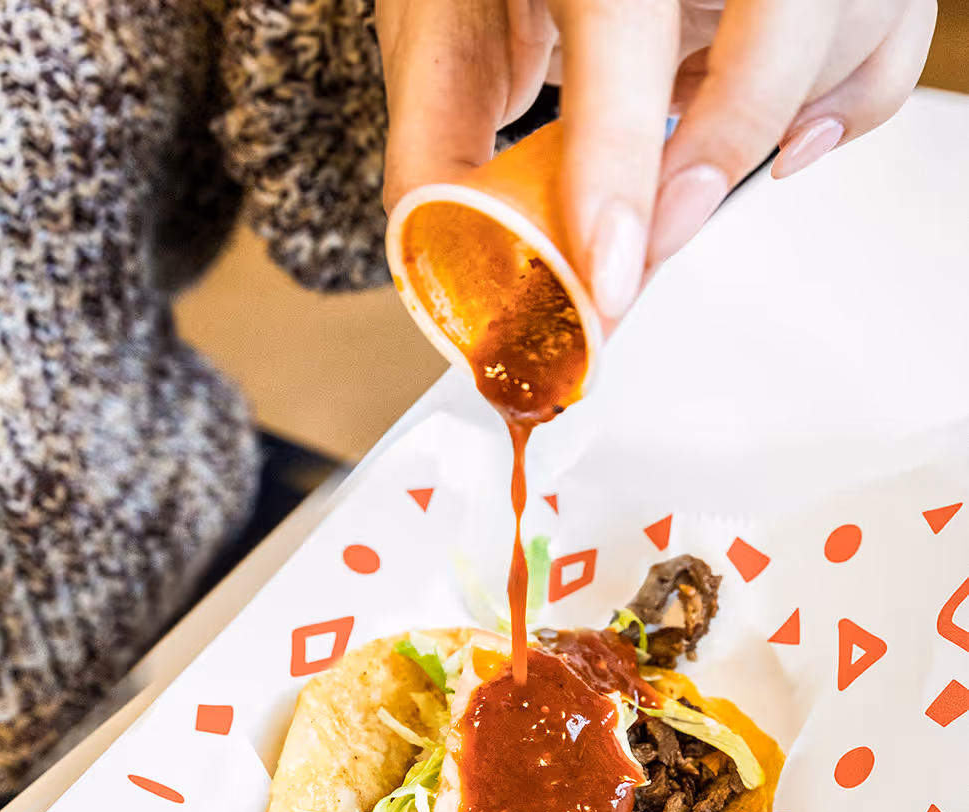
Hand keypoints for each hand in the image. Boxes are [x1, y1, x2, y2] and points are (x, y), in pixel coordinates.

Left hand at [377, 0, 936, 320]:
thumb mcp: (449, 23)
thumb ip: (436, 133)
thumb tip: (439, 251)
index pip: (628, 23)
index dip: (622, 160)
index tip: (614, 270)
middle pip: (786, 18)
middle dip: (722, 148)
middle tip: (659, 235)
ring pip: (854, 32)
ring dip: (783, 127)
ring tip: (698, 162)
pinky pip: (892, 50)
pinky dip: (847, 112)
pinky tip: (782, 134)